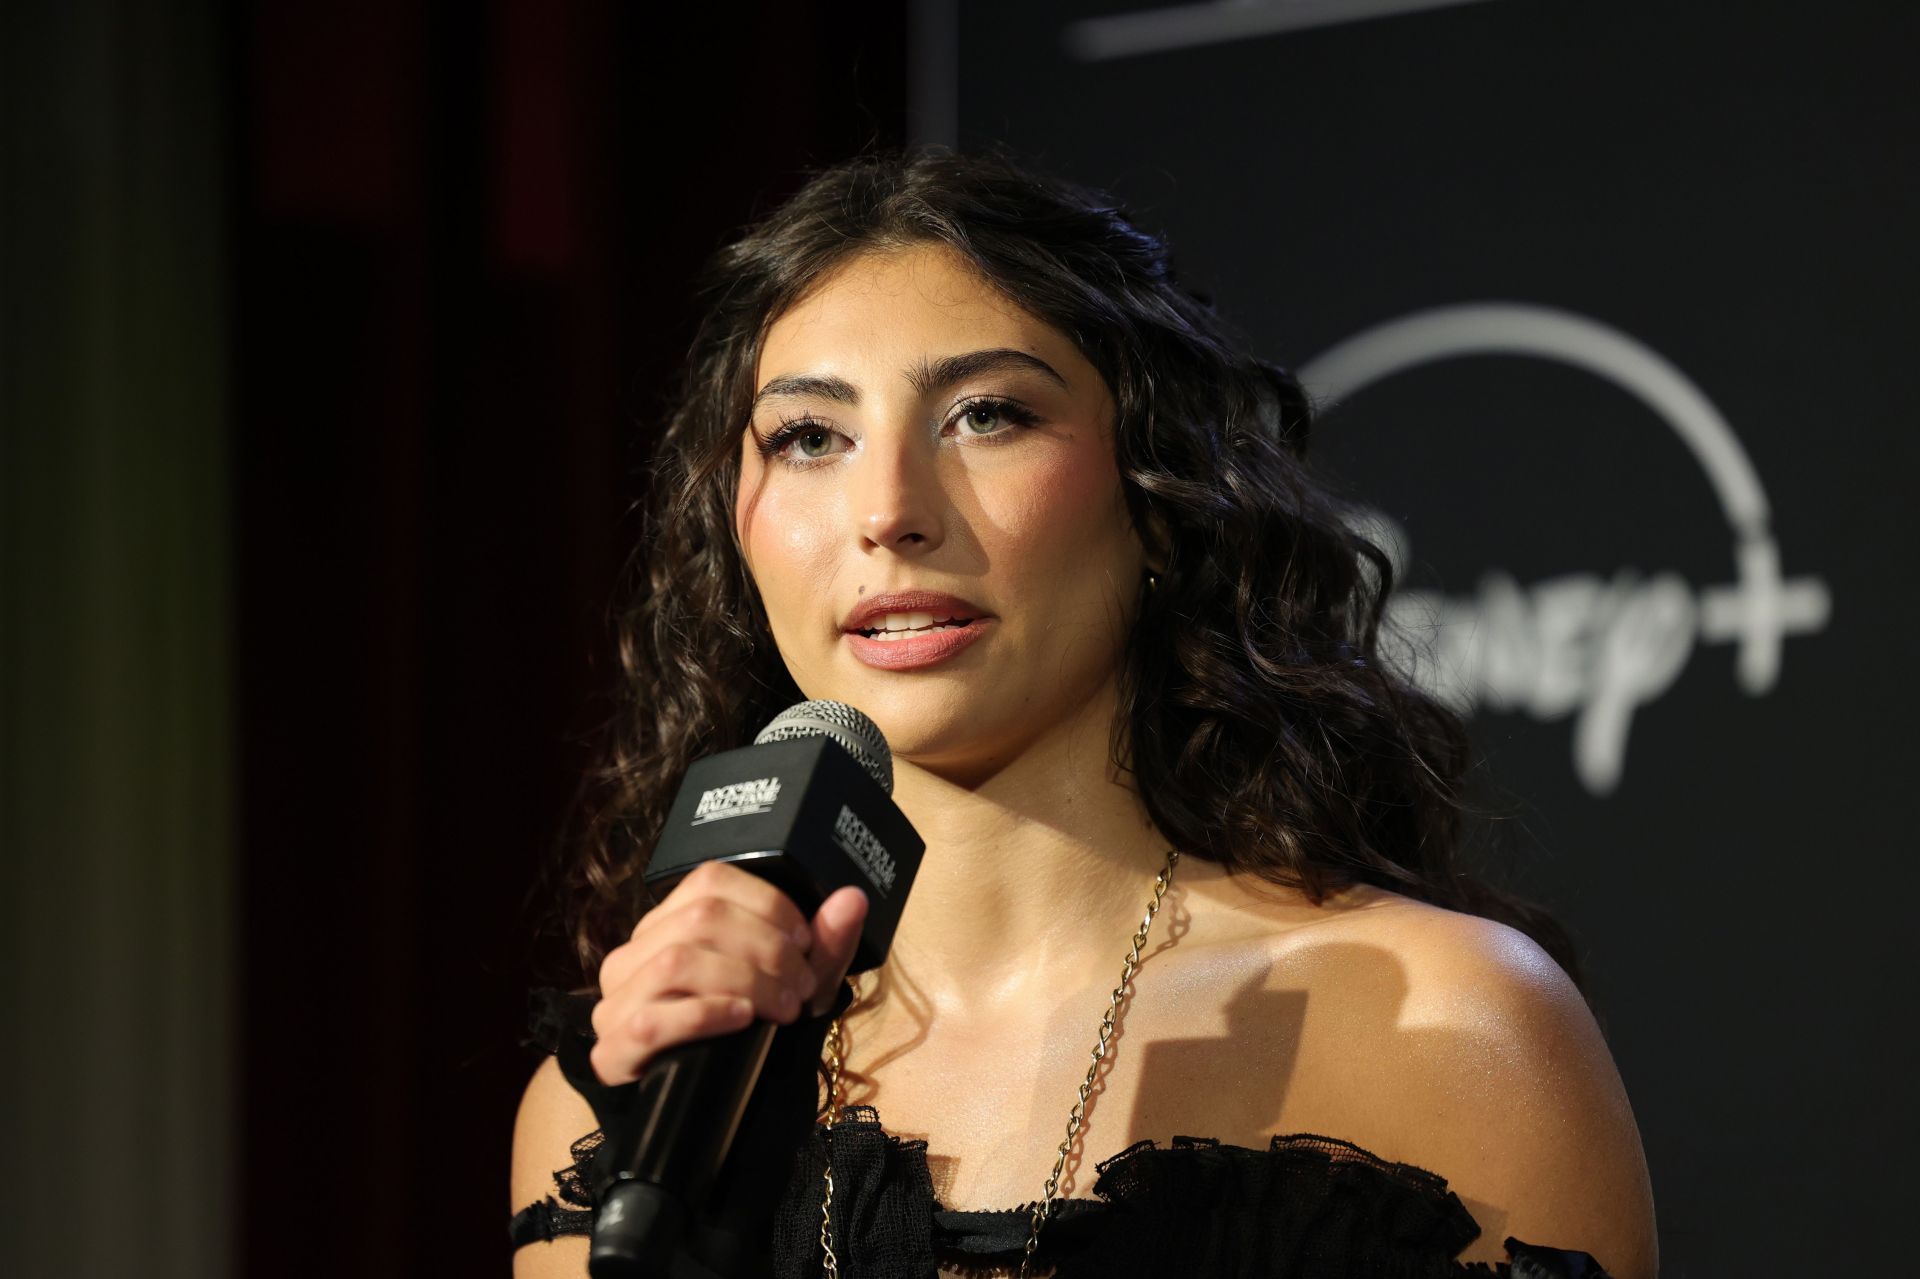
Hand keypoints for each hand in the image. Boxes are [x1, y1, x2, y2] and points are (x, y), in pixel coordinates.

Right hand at [587, 860, 868, 1086]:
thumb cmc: (750, 1039)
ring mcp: (615, 1003)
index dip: (767, 904)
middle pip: (700, 919)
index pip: (709, 881)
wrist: (715, 1117)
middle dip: (766, 949)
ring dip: (745, 981)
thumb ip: (824, 944)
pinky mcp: (611, 1051)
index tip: (805, 941)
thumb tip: (853, 898)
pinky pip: (651, 1020)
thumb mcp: (794, 988)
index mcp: (668, 926)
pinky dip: (706, 1014)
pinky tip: (742, 1020)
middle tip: (802, 987)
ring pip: (676, 961)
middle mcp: (633, 955)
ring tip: (783, 1009)